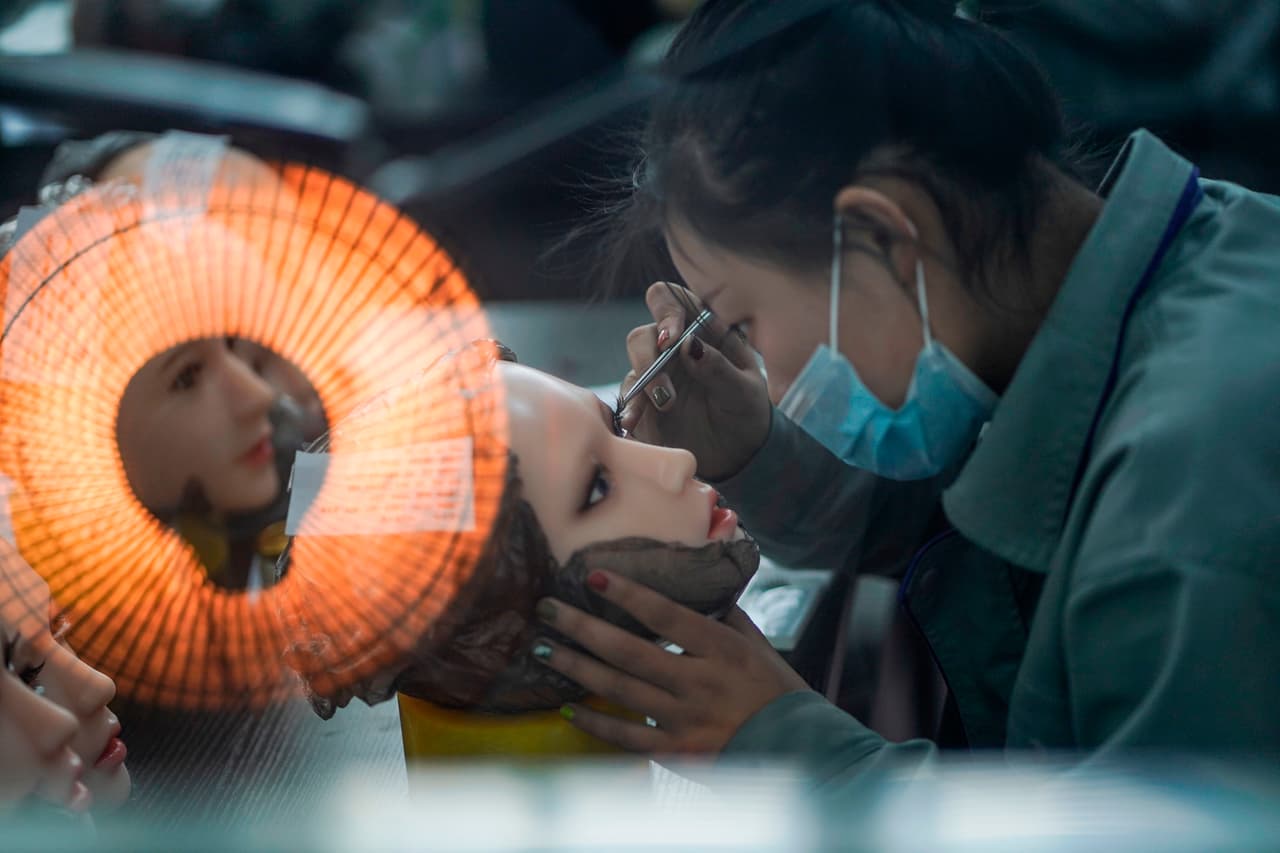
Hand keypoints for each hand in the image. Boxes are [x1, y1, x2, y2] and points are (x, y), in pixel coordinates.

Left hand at [531, 570, 810, 755]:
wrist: (800, 749)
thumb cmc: (776, 690)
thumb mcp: (756, 644)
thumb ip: (723, 613)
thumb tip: (698, 580)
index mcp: (720, 649)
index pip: (666, 616)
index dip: (629, 595)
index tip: (594, 576)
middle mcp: (698, 682)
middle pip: (629, 651)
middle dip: (582, 628)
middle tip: (547, 609)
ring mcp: (685, 719)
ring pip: (620, 690)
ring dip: (576, 669)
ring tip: (542, 650)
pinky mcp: (678, 752)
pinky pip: (628, 738)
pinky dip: (596, 724)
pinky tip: (567, 709)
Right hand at [620, 282, 770, 480]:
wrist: (739, 453)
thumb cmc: (747, 410)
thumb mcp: (744, 390)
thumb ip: (719, 367)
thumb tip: (688, 343)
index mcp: (700, 330)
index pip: (671, 301)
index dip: (665, 310)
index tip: (672, 337)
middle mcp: (672, 349)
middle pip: (643, 335)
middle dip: (649, 356)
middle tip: (666, 385)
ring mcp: (656, 375)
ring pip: (633, 367)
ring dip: (644, 383)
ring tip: (665, 406)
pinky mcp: (644, 404)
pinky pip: (628, 400)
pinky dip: (630, 409)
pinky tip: (635, 423)